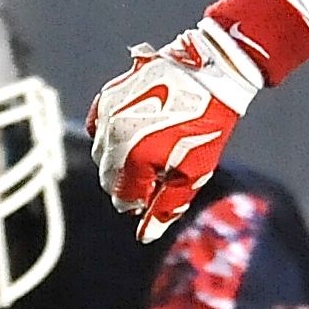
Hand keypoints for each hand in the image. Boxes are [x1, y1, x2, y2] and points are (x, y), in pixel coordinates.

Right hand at [87, 17, 265, 242]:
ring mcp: (107, 114)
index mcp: (133, 159)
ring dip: (119, 160)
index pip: (122, 198)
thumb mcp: (193, 174)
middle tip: (156, 174)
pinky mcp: (108, 95)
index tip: (159, 191)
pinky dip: (110, 135)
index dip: (141, 201)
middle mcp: (112, 137)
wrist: (210, 73)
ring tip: (150, 150)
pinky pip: (98, 126)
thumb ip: (166, 206)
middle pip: (108, 177)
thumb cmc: (206, 126)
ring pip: (100, 153)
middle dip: (128, 182)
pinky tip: (133, 133)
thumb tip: (145, 235)